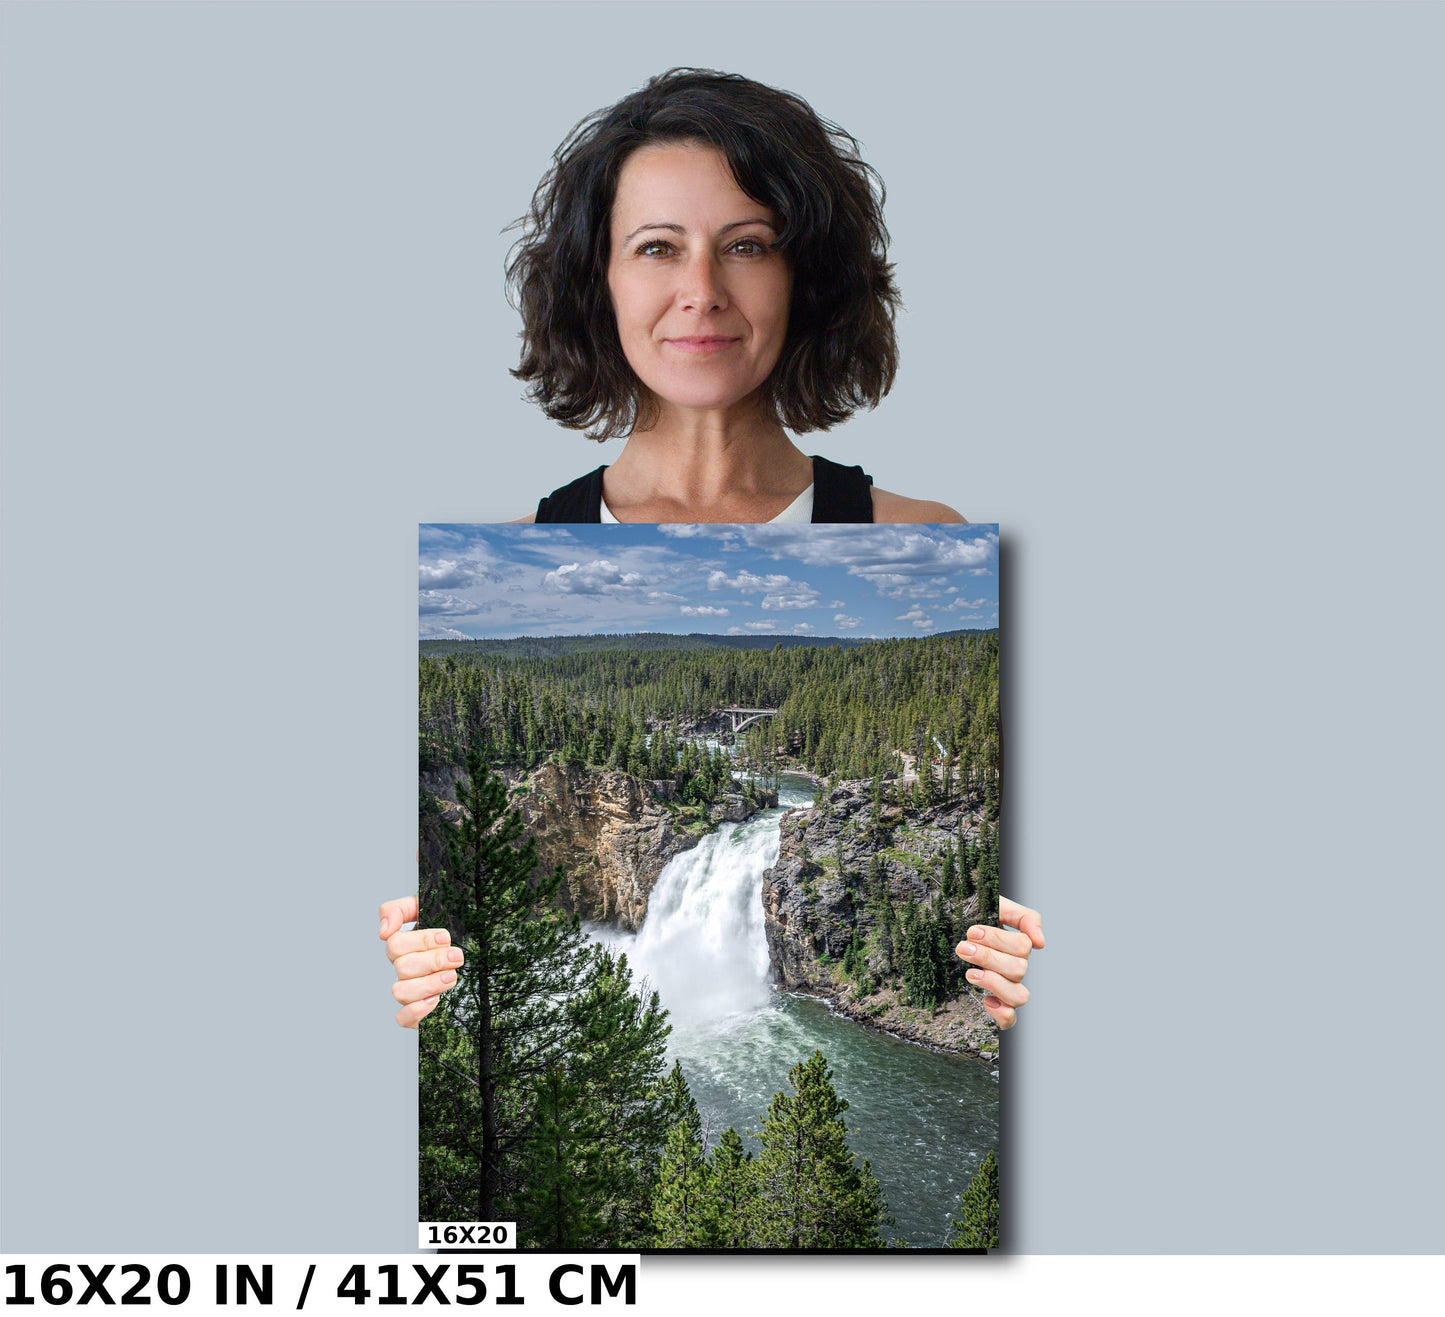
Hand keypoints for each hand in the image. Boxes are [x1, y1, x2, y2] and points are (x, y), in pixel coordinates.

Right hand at [379, 894, 464, 1027]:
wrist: (486, 954)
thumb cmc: (458, 928)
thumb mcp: (433, 908)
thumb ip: (401, 909)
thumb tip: (383, 930)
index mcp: (406, 946)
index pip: (395, 944)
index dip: (421, 941)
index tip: (446, 938)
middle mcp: (406, 969)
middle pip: (402, 968)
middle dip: (433, 961)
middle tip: (456, 957)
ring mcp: (411, 991)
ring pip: (400, 992)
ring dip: (428, 984)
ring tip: (452, 977)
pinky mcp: (419, 1013)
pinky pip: (402, 1018)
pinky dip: (416, 1010)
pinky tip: (436, 1000)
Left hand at [956, 896, 1044, 1029]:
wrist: (943, 925)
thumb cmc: (970, 916)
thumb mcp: (995, 905)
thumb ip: (1023, 917)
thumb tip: (1041, 942)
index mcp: (1016, 945)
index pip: (1023, 947)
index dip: (998, 940)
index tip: (971, 931)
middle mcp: (1014, 968)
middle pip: (1018, 969)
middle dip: (988, 957)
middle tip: (962, 948)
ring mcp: (1005, 987)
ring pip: (1019, 996)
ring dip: (994, 983)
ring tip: (970, 973)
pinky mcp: (994, 1005)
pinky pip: (1010, 1019)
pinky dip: (1001, 1013)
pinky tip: (985, 1000)